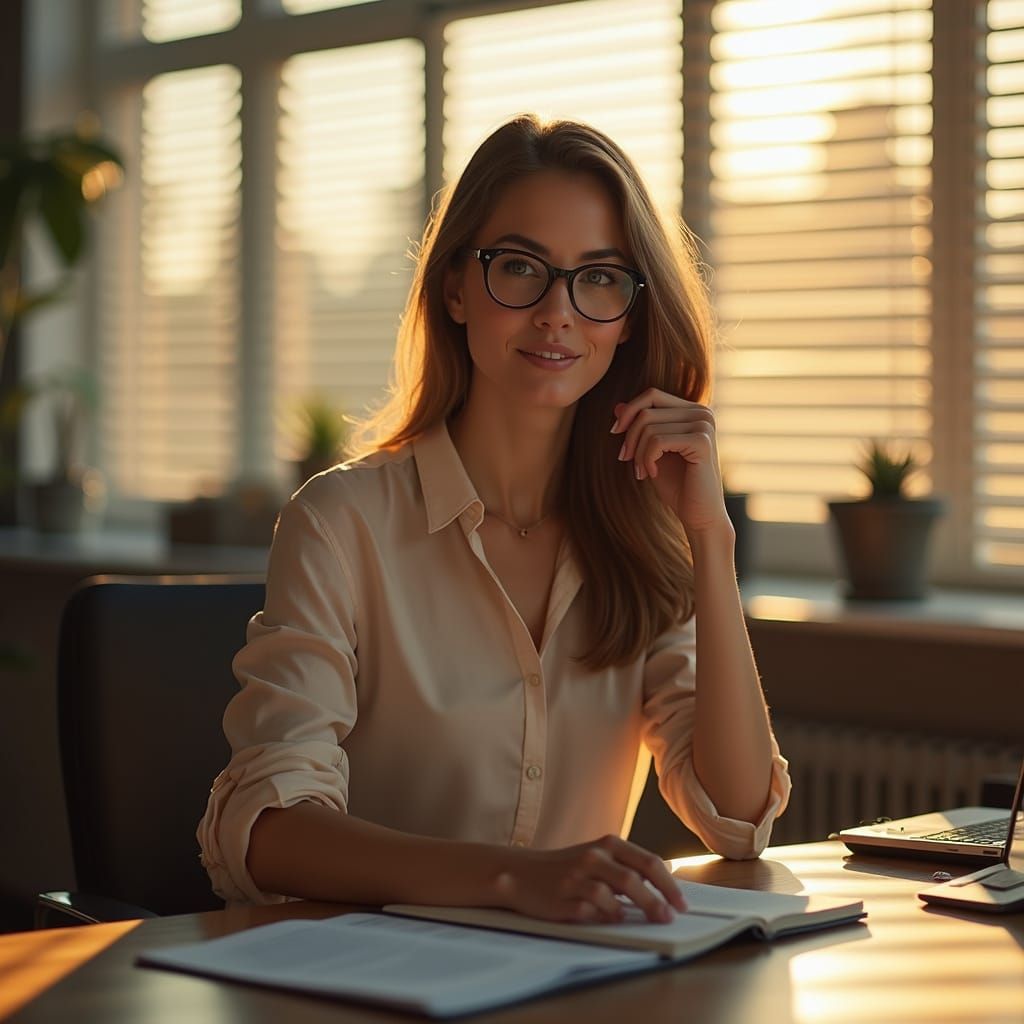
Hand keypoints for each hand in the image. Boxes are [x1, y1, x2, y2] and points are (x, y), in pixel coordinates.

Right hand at [494, 834, 686, 923]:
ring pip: (611, 895)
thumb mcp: (599, 856)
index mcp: (607, 844)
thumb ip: (629, 864)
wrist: (522, 872)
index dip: (669, 885)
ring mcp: (576, 878)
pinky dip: (603, 918)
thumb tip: (669, 877)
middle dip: (656, 902)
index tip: (681, 905)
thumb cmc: (567, 867)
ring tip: (642, 922)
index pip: (648, 862)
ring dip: (630, 912)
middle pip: (632, 879)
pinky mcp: (561, 898)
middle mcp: (593, 857)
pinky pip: (589, 911)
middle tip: (669, 918)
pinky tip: (610, 921)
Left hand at [612, 388, 729, 534]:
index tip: (615, 434)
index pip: (651, 395)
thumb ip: (639, 428)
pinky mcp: (702, 441)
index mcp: (693, 410)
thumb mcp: (651, 452)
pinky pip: (657, 441)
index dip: (629, 412)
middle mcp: (702, 412)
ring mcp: (704, 425)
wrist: (699, 515)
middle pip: (647, 411)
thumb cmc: (677, 485)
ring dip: (637, 453)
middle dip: (630, 438)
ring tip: (642, 472)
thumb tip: (617, 405)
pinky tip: (652, 473)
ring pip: (649, 427)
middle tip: (626, 460)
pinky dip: (647, 459)